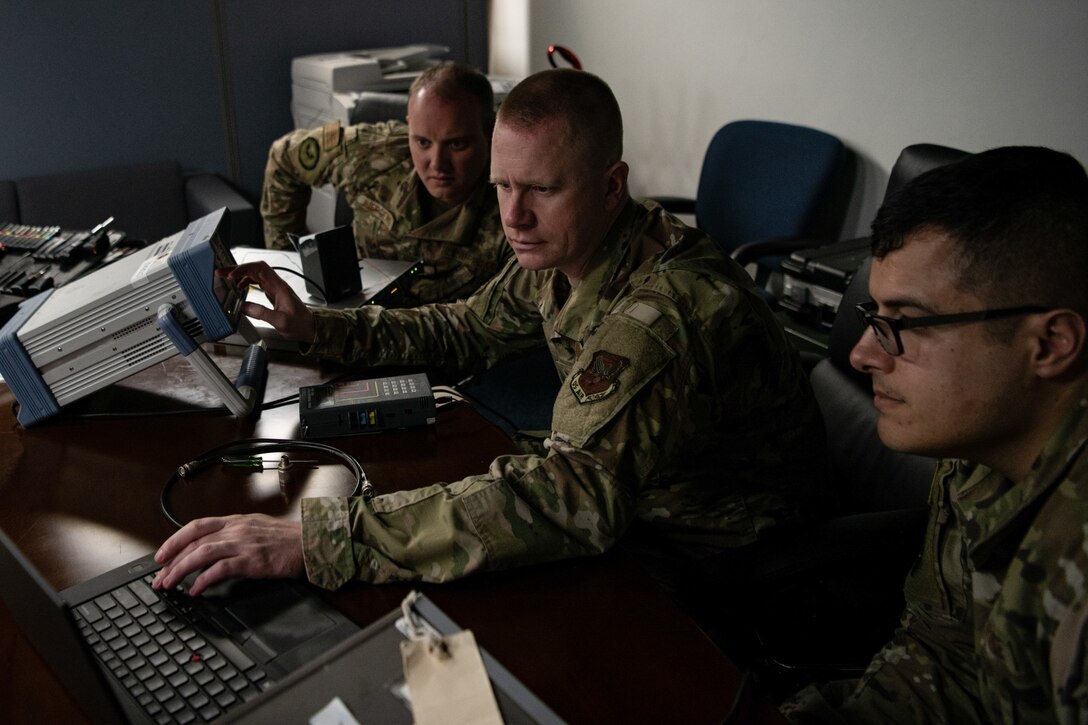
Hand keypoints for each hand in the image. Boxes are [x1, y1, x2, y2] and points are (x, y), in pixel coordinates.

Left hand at [151, 514, 304, 595]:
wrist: (311, 543)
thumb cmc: (287, 540)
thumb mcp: (257, 529)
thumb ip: (235, 535)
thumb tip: (213, 548)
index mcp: (236, 521)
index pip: (196, 526)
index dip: (174, 540)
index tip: (161, 555)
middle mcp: (236, 529)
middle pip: (194, 542)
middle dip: (171, 560)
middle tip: (159, 578)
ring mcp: (243, 543)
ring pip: (201, 553)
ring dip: (180, 570)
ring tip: (169, 584)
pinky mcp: (252, 560)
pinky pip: (220, 569)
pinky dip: (204, 580)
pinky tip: (195, 590)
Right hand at [221, 262, 316, 342]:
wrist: (309, 327)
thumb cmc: (300, 324)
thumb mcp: (280, 321)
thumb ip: (262, 313)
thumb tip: (244, 306)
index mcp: (279, 287)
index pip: (260, 269)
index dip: (244, 269)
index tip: (231, 275)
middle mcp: (276, 285)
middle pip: (255, 268)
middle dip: (237, 268)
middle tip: (221, 272)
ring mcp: (274, 288)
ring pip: (255, 274)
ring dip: (240, 275)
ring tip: (226, 279)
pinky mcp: (272, 293)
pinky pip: (257, 283)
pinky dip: (246, 283)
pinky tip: (239, 288)